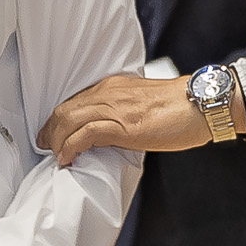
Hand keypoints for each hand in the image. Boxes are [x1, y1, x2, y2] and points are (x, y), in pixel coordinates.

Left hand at [40, 72, 211, 163]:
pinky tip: (68, 158)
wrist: (200, 104)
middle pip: (65, 109)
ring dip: (57, 140)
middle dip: (49, 130)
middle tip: (45, 146)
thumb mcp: (143, 106)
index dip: (58, 119)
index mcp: (113, 87)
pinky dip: (70, 147)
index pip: (75, 101)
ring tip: (56, 156)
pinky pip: (85, 134)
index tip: (52, 134)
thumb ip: (124, 114)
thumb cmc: (180, 108)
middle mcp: (108, 93)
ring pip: (69, 119)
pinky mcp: (122, 125)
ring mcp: (114, 108)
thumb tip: (112, 133)